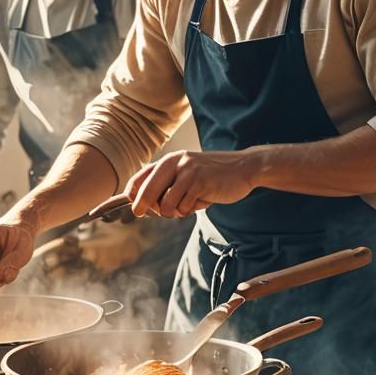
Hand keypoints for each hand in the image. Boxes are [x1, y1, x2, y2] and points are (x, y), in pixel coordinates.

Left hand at [125, 150, 257, 218]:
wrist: (243, 168)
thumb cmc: (211, 175)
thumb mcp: (186, 174)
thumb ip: (167, 185)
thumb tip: (143, 207)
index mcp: (169, 160)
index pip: (140, 178)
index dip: (132, 195)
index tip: (133, 208)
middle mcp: (175, 163)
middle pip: (147, 192)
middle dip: (143, 207)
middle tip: (141, 214)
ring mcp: (187, 172)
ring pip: (166, 205)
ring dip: (174, 212)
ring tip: (187, 205)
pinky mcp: (200, 183)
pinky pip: (184, 207)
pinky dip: (190, 210)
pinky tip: (201, 201)